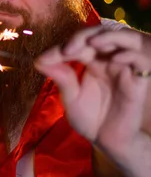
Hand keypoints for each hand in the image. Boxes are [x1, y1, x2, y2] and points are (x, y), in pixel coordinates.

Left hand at [34, 26, 150, 158]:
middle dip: (81, 37)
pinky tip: (115, 58)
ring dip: (107, 36)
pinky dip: (128, 54)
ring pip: (122, 38)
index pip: (77, 44)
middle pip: (98, 34)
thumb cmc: (90, 120)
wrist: (109, 142)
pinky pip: (139, 59)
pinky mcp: (138, 79)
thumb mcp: (71, 98)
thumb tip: (39, 60)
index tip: (43, 61)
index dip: (60, 48)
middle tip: (67, 50)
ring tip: (91, 42)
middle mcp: (107, 59)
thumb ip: (62, 78)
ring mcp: (123, 67)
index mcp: (90, 61)